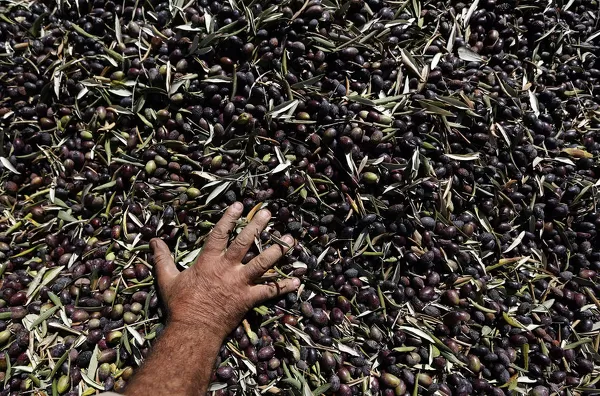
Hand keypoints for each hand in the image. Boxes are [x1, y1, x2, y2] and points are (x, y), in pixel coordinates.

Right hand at [149, 202, 299, 337]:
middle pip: (246, 243)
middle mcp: (227, 269)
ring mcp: (240, 283)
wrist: (193, 330)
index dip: (229, 218)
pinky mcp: (249, 299)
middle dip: (258, 226)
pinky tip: (297, 281)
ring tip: (290, 240)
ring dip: (277, 251)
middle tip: (269, 213)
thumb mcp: (168, 279)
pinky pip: (270, 291)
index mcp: (209, 261)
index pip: (220, 233)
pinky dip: (284, 286)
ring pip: (263, 263)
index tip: (240, 206)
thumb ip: (162, 258)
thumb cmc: (180, 305)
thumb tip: (154, 240)